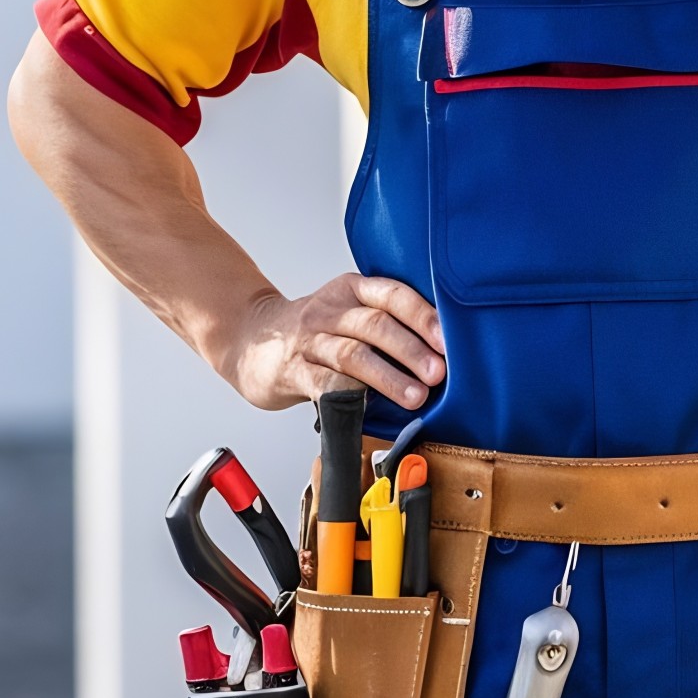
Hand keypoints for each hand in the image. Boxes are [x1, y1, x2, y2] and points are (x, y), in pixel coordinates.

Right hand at [229, 273, 446, 410]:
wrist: (250, 339)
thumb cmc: (313, 332)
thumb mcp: (347, 311)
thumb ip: (385, 322)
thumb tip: (443, 352)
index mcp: (351, 290)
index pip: (392, 295)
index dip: (422, 317)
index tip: (448, 341)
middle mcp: (330, 310)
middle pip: (375, 325)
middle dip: (412, 350)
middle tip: (438, 373)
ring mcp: (309, 340)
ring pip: (353, 354)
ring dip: (388, 377)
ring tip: (415, 396)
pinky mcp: (292, 371)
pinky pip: (324, 383)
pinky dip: (349, 396)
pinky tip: (369, 408)